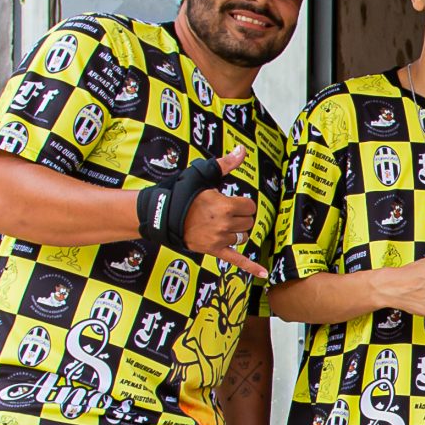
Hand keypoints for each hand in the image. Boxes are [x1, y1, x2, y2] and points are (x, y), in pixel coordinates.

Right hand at [185, 145, 263, 276]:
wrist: (161, 214)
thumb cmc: (180, 193)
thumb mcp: (202, 174)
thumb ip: (226, 164)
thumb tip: (241, 150)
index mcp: (226, 206)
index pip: (250, 207)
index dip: (242, 203)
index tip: (231, 201)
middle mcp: (225, 224)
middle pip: (248, 222)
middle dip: (240, 216)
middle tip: (224, 212)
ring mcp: (220, 240)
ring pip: (242, 237)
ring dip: (237, 231)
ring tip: (222, 224)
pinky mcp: (214, 251)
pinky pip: (237, 260)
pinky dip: (251, 267)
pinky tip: (263, 274)